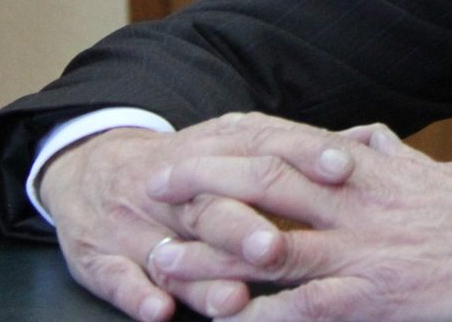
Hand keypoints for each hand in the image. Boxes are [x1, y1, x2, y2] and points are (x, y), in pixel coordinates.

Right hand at [37, 112, 357, 321]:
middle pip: (214, 201)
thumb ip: (286, 154)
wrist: (92, 173)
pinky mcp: (100, 255)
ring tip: (232, 299)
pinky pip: (117, 277)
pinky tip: (159, 311)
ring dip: (201, 272)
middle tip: (277, 248)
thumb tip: (359, 151)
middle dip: (244, 225)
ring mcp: (136, 221)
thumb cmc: (186, 169)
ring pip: (170, 246)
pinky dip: (137, 294)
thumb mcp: (230, 147)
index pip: (263, 148)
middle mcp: (178, 184)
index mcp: (215, 148)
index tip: (343, 171)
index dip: (302, 157)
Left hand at [147, 122, 451, 320]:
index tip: (187, 147)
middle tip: (152, 189)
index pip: (283, 148)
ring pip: (269, 248)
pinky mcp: (375, 299)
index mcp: (365, 170)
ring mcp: (361, 253)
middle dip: (201, 187)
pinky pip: (303, 311)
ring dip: (209, 256)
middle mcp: (354, 204)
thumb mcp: (431, 169)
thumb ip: (389, 154)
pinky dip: (259, 318)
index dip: (229, 148)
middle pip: (262, 187)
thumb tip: (363, 137)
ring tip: (162, 259)